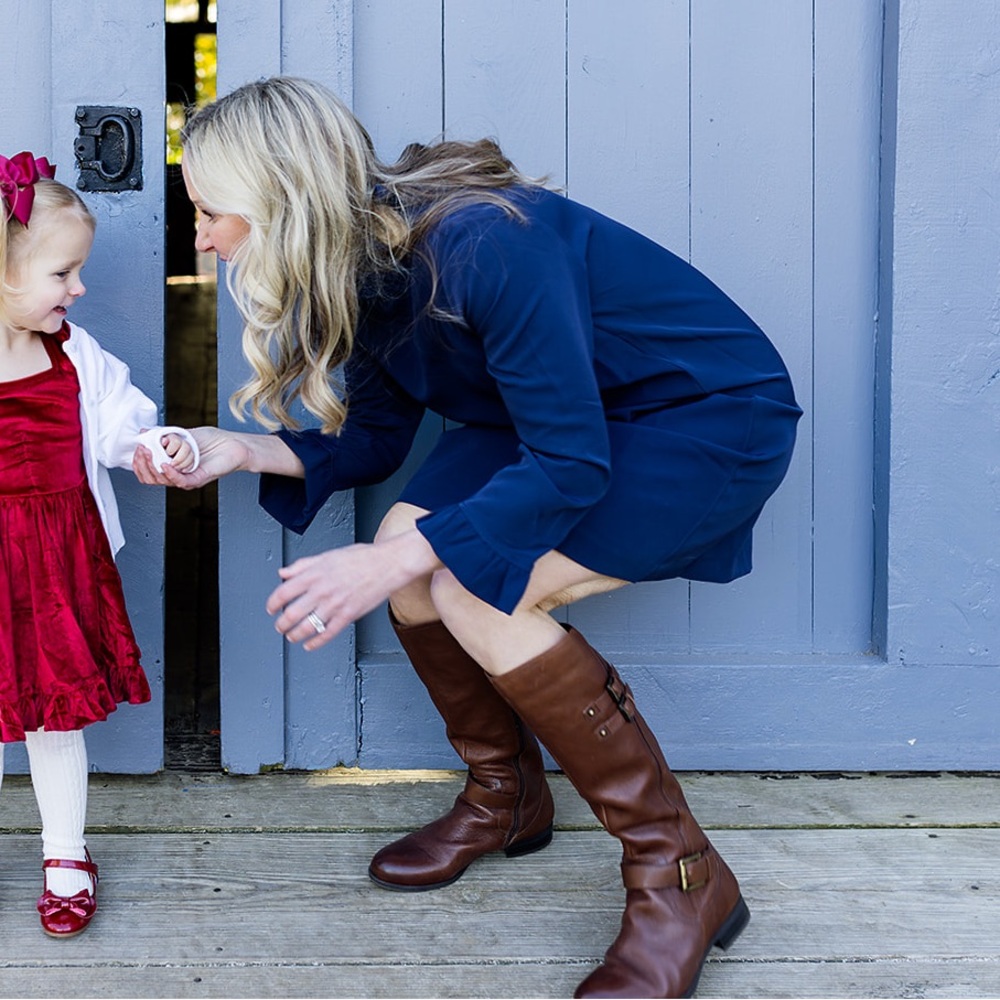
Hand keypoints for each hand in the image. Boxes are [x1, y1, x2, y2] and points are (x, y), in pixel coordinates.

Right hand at [132, 426, 249, 488]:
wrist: (233, 444)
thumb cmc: (213, 441)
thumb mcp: (183, 434)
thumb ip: (164, 435)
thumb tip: (144, 431)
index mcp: (172, 465)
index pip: (149, 472)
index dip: (139, 462)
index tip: (138, 449)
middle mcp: (178, 474)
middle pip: (153, 478)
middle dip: (143, 464)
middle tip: (142, 450)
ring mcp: (188, 477)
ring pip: (164, 480)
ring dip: (154, 466)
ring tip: (151, 452)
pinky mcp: (198, 478)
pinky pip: (181, 481)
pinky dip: (171, 473)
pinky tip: (166, 464)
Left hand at [266, 530, 440, 650]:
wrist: (388, 564)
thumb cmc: (363, 557)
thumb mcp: (328, 555)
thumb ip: (303, 565)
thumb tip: (284, 573)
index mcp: (315, 574)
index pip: (283, 592)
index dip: (272, 603)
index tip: (271, 609)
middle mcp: (322, 590)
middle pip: (291, 613)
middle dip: (281, 624)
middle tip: (279, 626)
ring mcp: (335, 604)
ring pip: (306, 626)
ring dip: (294, 635)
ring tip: (291, 636)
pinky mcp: (348, 615)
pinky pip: (327, 634)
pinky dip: (315, 643)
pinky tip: (310, 645)